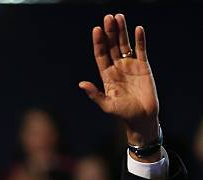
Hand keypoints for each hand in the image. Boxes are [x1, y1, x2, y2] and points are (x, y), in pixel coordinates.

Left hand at [79, 14, 159, 148]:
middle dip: (109, 32)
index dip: (98, 42)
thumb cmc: (123, 113)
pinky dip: (140, 40)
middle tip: (107, 17)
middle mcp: (117, 67)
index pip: (100, 55)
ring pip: (125, 44)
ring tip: (119, 17)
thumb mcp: (106, 104)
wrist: (142, 117)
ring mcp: (130, 65)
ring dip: (122, 31)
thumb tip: (81, 84)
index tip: (96, 29)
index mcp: (106, 75)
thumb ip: (95, 94)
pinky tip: (137, 29)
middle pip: (112, 46)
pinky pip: (141, 50)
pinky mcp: (143, 66)